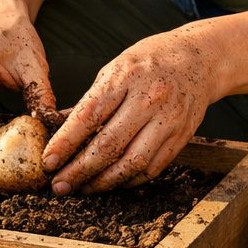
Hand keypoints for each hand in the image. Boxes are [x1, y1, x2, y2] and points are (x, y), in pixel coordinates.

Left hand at [42, 27, 222, 194]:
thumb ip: (90, 101)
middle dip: (79, 171)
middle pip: (109, 145)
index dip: (65, 143)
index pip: (89, 116)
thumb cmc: (150, 61)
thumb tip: (60, 130)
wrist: (200, 59)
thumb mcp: (115, 69)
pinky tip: (112, 182)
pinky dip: (129, 180)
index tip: (48, 161)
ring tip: (83, 189)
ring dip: (104, 182)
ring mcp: (168, 120)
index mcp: (125, 78)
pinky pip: (152, 168)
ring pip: (132, 163)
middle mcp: (149, 100)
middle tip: (59, 185)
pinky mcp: (181, 137)